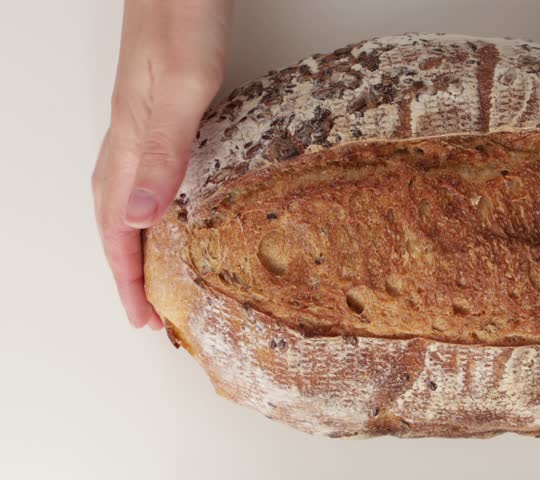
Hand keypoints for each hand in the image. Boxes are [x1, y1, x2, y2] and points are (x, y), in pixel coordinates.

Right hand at [92, 0, 231, 329]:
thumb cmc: (185, 18)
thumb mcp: (183, 87)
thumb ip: (162, 150)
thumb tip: (137, 220)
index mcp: (130, 141)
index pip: (116, 228)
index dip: (126, 278)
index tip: (142, 322)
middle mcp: (127, 136)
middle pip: (113, 221)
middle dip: (126, 273)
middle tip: (147, 314)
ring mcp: (138, 122)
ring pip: (123, 199)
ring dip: (133, 244)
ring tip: (152, 277)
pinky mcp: (156, 108)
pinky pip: (142, 175)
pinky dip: (147, 206)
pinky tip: (168, 208)